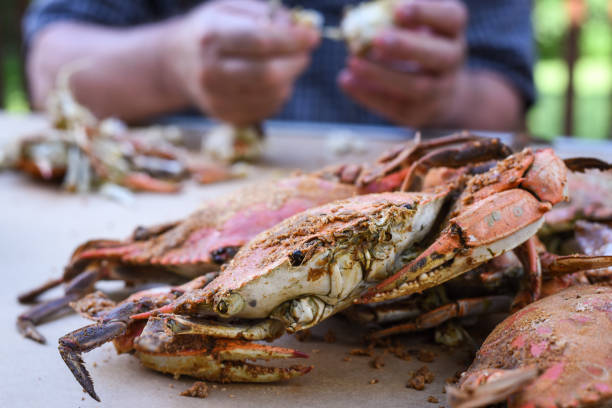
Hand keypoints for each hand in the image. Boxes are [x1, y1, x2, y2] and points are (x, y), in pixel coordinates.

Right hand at [162, 0, 318, 124]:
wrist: (176, 62)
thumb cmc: (212, 30)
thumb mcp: (230, 8)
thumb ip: (264, 13)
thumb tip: (297, 28)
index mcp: (211, 36)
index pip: (260, 41)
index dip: (293, 40)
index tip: (313, 36)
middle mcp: (210, 70)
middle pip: (268, 74)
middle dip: (296, 63)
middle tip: (305, 54)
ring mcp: (215, 98)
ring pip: (271, 94)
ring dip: (290, 79)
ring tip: (288, 65)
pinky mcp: (224, 116)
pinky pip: (266, 109)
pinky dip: (279, 95)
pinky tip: (275, 82)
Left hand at [339, 0, 467, 126]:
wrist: (440, 93)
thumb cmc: (419, 46)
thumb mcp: (415, 26)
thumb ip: (396, 17)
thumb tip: (363, 15)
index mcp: (452, 31)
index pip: (452, 18)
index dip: (427, 12)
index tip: (398, 10)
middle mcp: (452, 61)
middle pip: (438, 55)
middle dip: (406, 46)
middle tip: (376, 38)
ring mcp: (438, 91)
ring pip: (416, 86)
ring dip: (381, 74)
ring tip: (352, 62)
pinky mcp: (418, 113)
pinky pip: (394, 106)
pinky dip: (368, 95)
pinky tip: (347, 80)